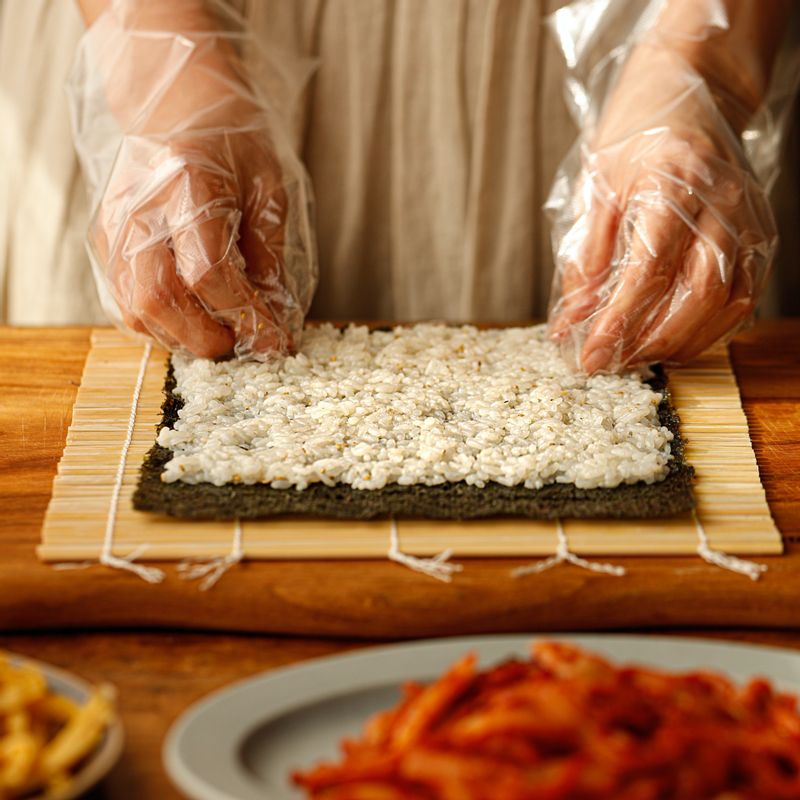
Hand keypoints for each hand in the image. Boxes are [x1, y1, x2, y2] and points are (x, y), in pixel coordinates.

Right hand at [72, 1, 316, 358]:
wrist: (176, 106)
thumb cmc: (230, 143)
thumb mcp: (268, 189)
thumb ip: (269, 256)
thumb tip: (274, 320)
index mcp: (187, 186)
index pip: (208, 271)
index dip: (244, 315)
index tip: (274, 342)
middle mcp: (140, 209)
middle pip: (159, 299)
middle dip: (207, 337)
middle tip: (242, 342)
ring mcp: (115, 227)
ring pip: (136, 309)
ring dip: (182, 337)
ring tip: (219, 331)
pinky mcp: (106, 242)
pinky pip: (125, 303)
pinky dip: (162, 325)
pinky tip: (192, 318)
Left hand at [548, 44, 775, 372]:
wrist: (689, 95)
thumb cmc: (634, 139)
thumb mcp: (596, 190)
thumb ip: (586, 259)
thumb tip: (570, 324)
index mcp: (672, 184)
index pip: (647, 271)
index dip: (618, 322)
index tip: (591, 356)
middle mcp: (720, 203)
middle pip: (696, 294)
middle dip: (650, 341)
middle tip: (613, 361)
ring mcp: (748, 219)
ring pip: (728, 301)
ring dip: (681, 342)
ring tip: (639, 356)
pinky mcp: (760, 233)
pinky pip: (745, 295)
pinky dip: (711, 328)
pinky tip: (676, 340)